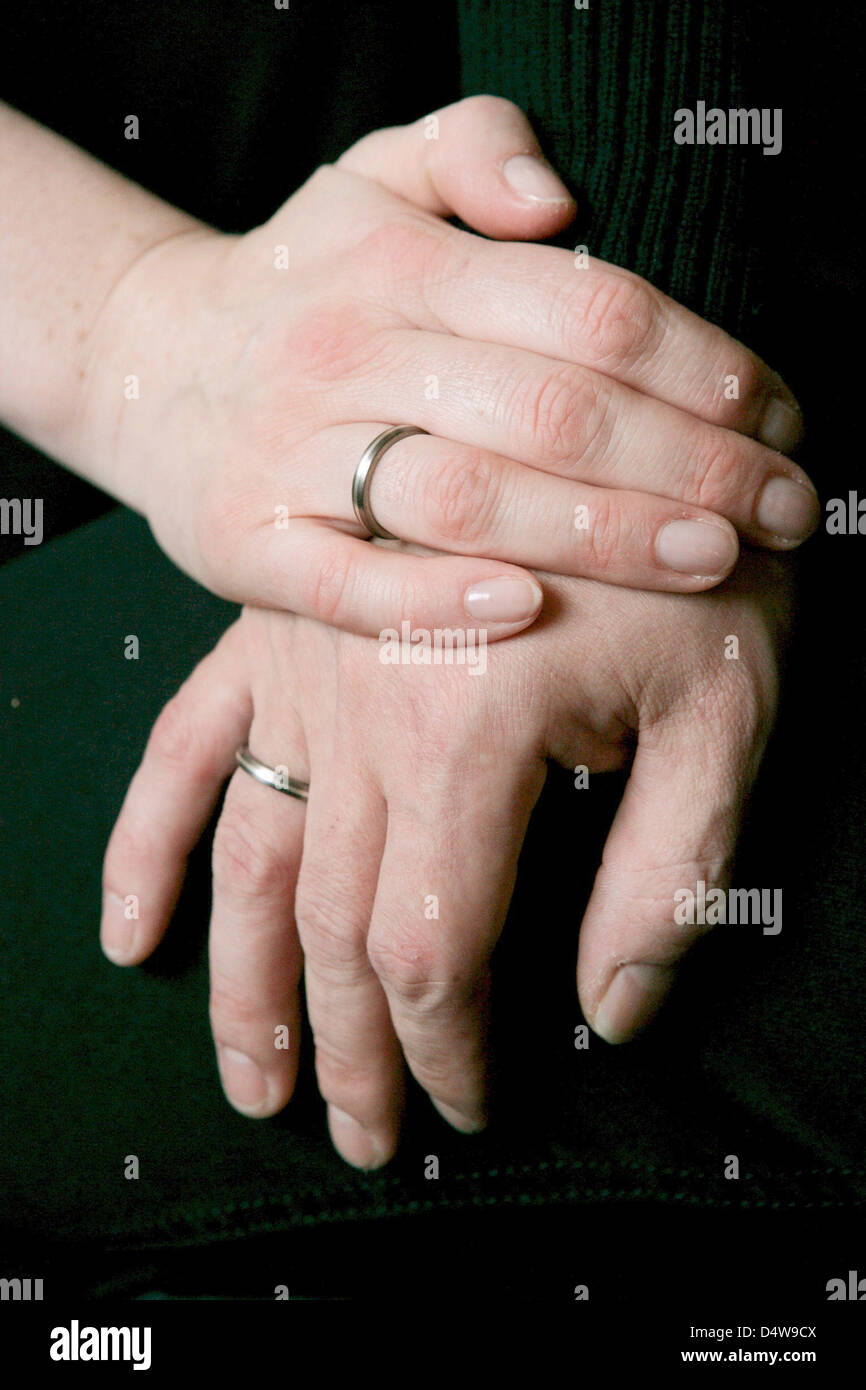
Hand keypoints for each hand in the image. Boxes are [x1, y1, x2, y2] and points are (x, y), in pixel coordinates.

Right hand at [83, 96, 814, 642]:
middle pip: (551, 409)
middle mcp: (348, 348)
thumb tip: (558, 198)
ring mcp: (292, 452)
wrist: (148, 368)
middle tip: (785, 508)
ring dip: (604, 533)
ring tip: (713, 561)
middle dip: (690, 462)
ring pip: (466, 494)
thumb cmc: (299, 286)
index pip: (587, 310)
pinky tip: (533, 611)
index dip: (704, 365)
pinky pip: (350, 582)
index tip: (782, 415)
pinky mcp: (248, 544)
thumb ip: (471, 147)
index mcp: (398, 260)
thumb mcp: (371, 176)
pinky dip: (438, 599)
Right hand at [101, 552, 791, 1166]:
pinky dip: (149, 844)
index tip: (467, 1105)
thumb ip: (669, 878)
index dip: (443, 1048)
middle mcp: (359, 702)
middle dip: (349, 1050)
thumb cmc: (694, 565)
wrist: (620, 416)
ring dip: (243, 988)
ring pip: (250, 861)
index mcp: (464, 729)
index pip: (429, 945)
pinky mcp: (278, 636)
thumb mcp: (725, 714)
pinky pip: (186, 749)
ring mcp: (304, 666)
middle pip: (330, 925)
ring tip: (254, 1086)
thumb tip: (609, 1014)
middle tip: (365, 1136)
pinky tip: (132, 930)